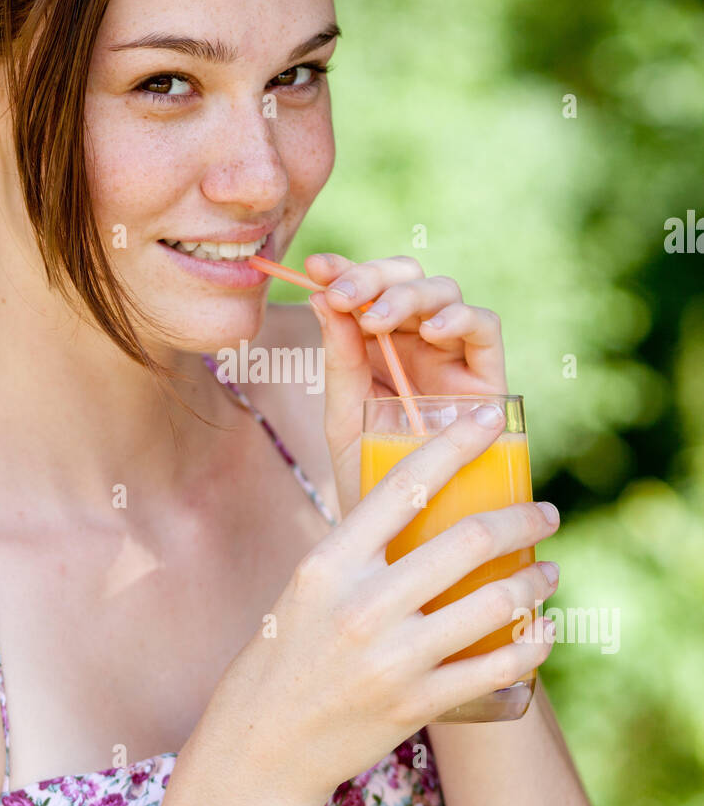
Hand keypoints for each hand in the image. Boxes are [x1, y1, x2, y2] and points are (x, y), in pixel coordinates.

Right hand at [205, 404, 559, 805]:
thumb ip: (359, 550)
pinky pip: (497, 666)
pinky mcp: (416, 704)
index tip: (492, 421)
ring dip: (536, 581)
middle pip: (470, 538)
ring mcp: (392, 658)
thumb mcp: (308, 587)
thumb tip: (421, 505)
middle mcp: (362, 604)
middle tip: (545, 512)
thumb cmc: (286, 655)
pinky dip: (532, 644)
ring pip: (495, 602)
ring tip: (548, 571)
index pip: (405, 483)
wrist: (263, 747)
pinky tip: (543, 630)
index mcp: (330, 562)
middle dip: (524, 519)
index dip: (456, 443)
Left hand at [304, 253, 508, 516]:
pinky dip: (461, 319)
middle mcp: (417, 344)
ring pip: (444, 292)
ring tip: (378, 320)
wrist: (408, 539)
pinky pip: (486, 329)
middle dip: (373, 277)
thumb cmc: (371, 478)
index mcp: (377, 346)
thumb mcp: (345, 415)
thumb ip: (339, 360)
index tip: (315, 267)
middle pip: (405, 279)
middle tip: (343, 293)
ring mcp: (453, 358)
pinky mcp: (490, 380)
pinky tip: (432, 331)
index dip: (345, 269)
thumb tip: (322, 297)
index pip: (366, 289)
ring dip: (409, 295)